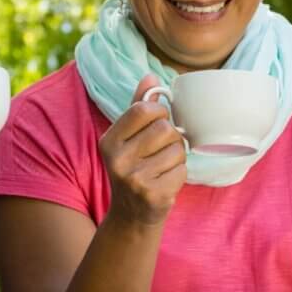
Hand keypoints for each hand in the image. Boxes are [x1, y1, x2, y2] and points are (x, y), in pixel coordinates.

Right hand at [98, 73, 186, 226]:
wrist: (131, 215)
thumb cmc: (133, 168)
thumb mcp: (128, 138)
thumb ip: (137, 107)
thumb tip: (151, 76)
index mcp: (109, 141)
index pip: (143, 110)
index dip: (159, 112)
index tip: (158, 121)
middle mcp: (117, 160)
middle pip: (164, 129)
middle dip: (171, 137)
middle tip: (162, 149)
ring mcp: (134, 179)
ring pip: (177, 150)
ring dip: (177, 157)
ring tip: (162, 167)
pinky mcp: (153, 195)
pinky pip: (182, 171)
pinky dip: (180, 174)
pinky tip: (165, 181)